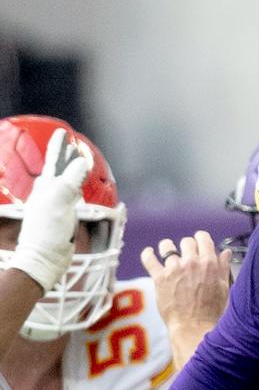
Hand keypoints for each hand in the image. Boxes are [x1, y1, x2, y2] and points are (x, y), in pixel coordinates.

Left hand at [9, 129, 91, 291]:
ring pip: (68, 182)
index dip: (59, 146)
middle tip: (74, 146)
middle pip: (61, 169)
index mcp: (46, 187)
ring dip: (74, 172)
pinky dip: (79, 188)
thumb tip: (81, 161)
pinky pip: (73, 196)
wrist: (44, 258)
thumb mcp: (59, 202)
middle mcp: (50, 193)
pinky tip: (82, 190)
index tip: (63, 132)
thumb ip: (70, 180)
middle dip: (67, 157)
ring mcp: (57, 205)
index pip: (54, 160)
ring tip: (80, 164)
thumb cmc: (47, 231)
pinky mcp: (64, 216)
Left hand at [140, 231, 231, 342]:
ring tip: (169, 255)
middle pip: (186, 241)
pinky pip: (148, 258)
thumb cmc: (212, 311)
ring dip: (168, 248)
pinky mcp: (159, 278)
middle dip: (187, 247)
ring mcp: (174, 269)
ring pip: (167, 246)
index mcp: (209, 263)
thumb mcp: (224, 288)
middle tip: (187, 256)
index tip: (200, 245)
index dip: (201, 240)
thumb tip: (225, 252)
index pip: (203, 238)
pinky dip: (148, 254)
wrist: (194, 327)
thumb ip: (223, 268)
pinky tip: (150, 254)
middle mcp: (191, 262)